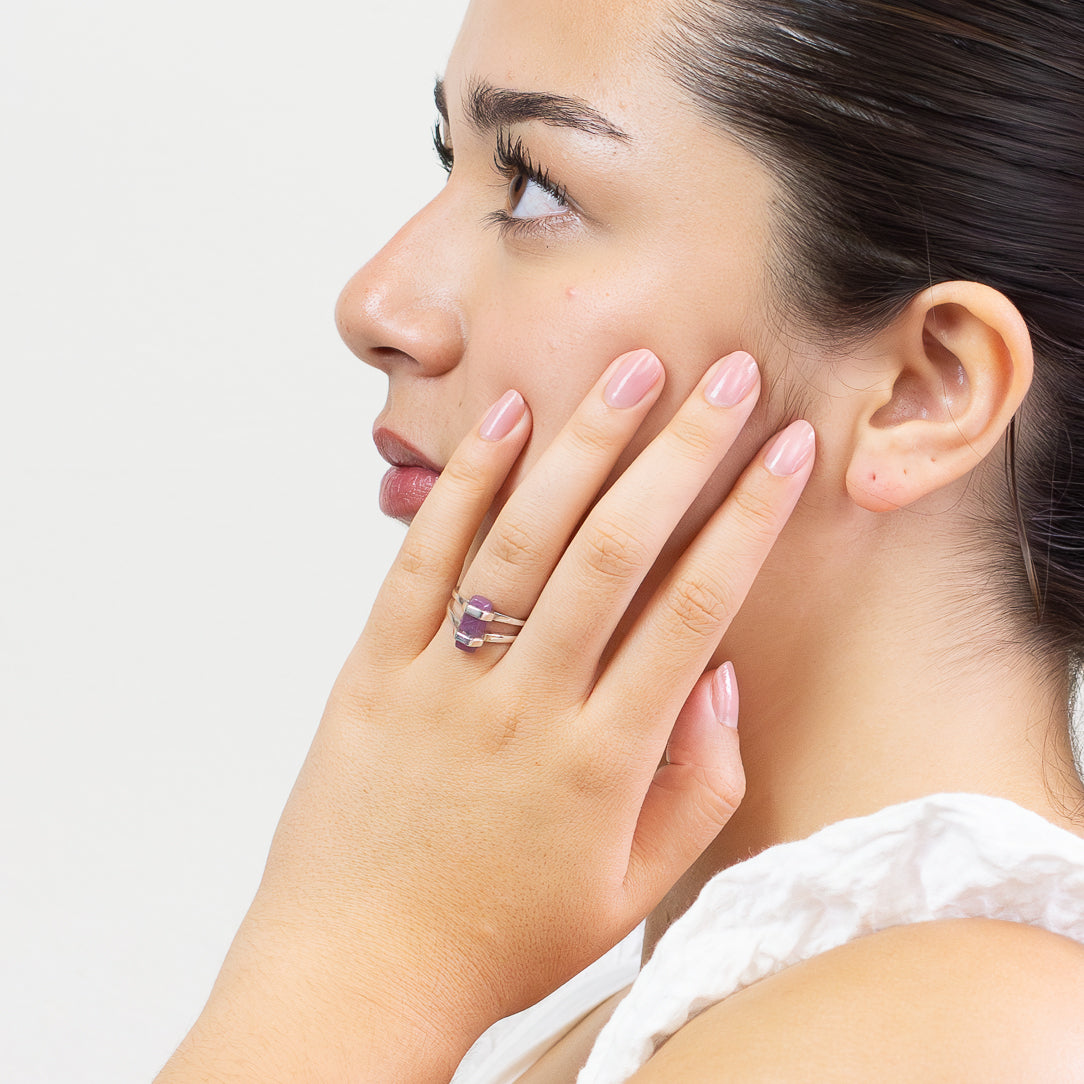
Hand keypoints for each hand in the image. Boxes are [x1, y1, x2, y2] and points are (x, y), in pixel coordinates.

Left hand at [160, 348, 813, 1082]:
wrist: (358, 966)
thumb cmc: (503, 934)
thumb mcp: (628, 890)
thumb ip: (695, 784)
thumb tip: (716, 671)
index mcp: (601, 761)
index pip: (695, 610)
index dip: (750, 521)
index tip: (787, 452)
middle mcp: (525, 704)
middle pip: (615, 550)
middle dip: (681, 452)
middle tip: (727, 376)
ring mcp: (442, 679)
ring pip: (522, 537)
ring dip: (583, 445)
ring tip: (633, 370)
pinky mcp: (374, 668)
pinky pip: (424, 559)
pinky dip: (467, 483)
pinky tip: (508, 419)